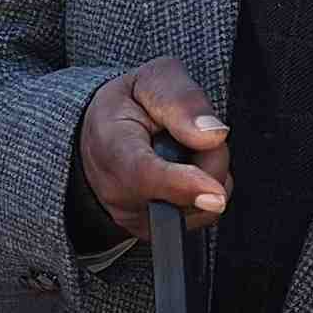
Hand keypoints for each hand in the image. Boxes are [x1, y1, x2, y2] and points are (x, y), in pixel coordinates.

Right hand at [78, 58, 233, 240]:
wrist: (99, 136)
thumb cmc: (126, 106)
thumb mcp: (150, 80)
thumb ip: (181, 99)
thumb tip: (213, 135)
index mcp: (110, 146)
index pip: (144, 174)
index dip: (182, 184)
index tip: (214, 193)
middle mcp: (118, 192)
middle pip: (187, 193)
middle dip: (209, 158)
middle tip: (190, 129)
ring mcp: (135, 218)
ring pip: (201, 206)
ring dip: (208, 173)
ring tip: (182, 149)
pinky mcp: (153, 232)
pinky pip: (201, 215)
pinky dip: (202, 189)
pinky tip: (182, 170)